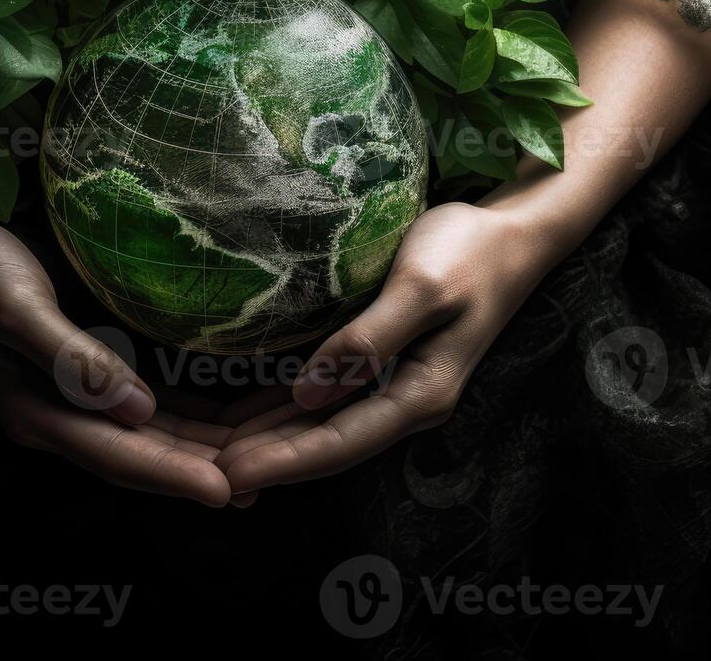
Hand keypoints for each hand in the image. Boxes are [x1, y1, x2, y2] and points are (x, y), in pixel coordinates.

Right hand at [0, 218, 236, 506]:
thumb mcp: (18, 308)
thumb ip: (74, 360)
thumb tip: (136, 411)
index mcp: (36, 413)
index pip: (118, 456)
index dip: (173, 476)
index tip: (228, 491)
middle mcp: (57, 415)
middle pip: (140, 455)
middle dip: (199, 472)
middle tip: (265, 486)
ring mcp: (73, 396)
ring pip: (148, 434)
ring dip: (200, 448)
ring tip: (259, 459)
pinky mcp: (87, 370)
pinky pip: (146, 403)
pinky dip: (187, 414)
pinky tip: (225, 415)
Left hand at [214, 202, 552, 493]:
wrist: (513, 232)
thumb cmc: (469, 253)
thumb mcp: (419, 289)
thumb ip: (367, 342)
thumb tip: (309, 396)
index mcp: (419, 395)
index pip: (337, 444)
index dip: (280, 464)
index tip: (228, 476)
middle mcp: (405, 402)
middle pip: (323, 446)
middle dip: (263, 461)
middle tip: (197, 473)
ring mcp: (395, 385)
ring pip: (319, 427)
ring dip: (266, 441)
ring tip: (207, 453)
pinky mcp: (383, 363)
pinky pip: (325, 401)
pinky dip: (280, 411)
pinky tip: (242, 416)